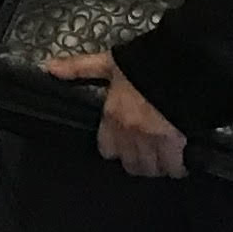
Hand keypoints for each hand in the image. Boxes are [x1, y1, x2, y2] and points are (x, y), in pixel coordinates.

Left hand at [51, 51, 187, 178]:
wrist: (183, 62)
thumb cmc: (146, 62)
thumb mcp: (109, 62)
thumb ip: (79, 68)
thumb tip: (49, 68)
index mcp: (112, 116)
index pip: (106, 149)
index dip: (116, 147)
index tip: (123, 143)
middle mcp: (129, 133)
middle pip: (130, 163)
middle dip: (137, 160)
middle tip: (145, 153)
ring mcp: (152, 140)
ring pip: (150, 169)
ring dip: (155, 166)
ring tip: (162, 160)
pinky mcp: (175, 143)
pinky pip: (174, 167)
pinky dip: (177, 168)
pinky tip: (179, 163)